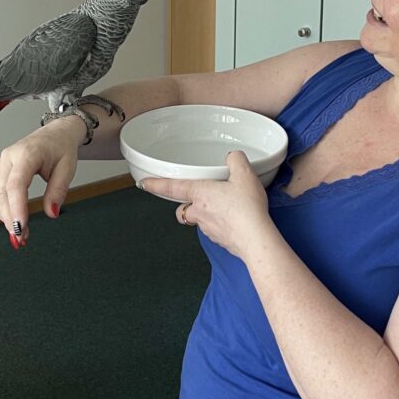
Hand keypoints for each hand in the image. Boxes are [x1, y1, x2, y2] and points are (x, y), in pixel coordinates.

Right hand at [0, 118, 81, 247]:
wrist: (55, 134)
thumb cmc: (61, 147)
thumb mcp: (68, 167)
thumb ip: (58, 190)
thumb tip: (51, 213)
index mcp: (27, 154)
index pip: (16, 184)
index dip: (16, 207)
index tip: (20, 226)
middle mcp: (9, 158)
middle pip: (2, 193)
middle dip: (9, 218)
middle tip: (22, 238)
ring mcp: (2, 164)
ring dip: (4, 217)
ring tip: (21, 234)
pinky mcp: (1, 172)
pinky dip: (2, 210)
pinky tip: (13, 222)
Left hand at [139, 151, 274, 260]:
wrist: (255, 238)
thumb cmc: (247, 208)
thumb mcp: (245, 175)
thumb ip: (236, 160)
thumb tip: (233, 157)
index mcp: (200, 193)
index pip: (172, 188)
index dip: (156, 185)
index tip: (143, 184)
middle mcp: (199, 212)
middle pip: (183, 209)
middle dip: (186, 204)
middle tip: (198, 198)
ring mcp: (208, 228)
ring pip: (199, 220)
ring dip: (206, 214)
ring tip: (226, 207)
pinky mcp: (220, 240)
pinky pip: (215, 230)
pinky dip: (221, 225)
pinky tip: (235, 220)